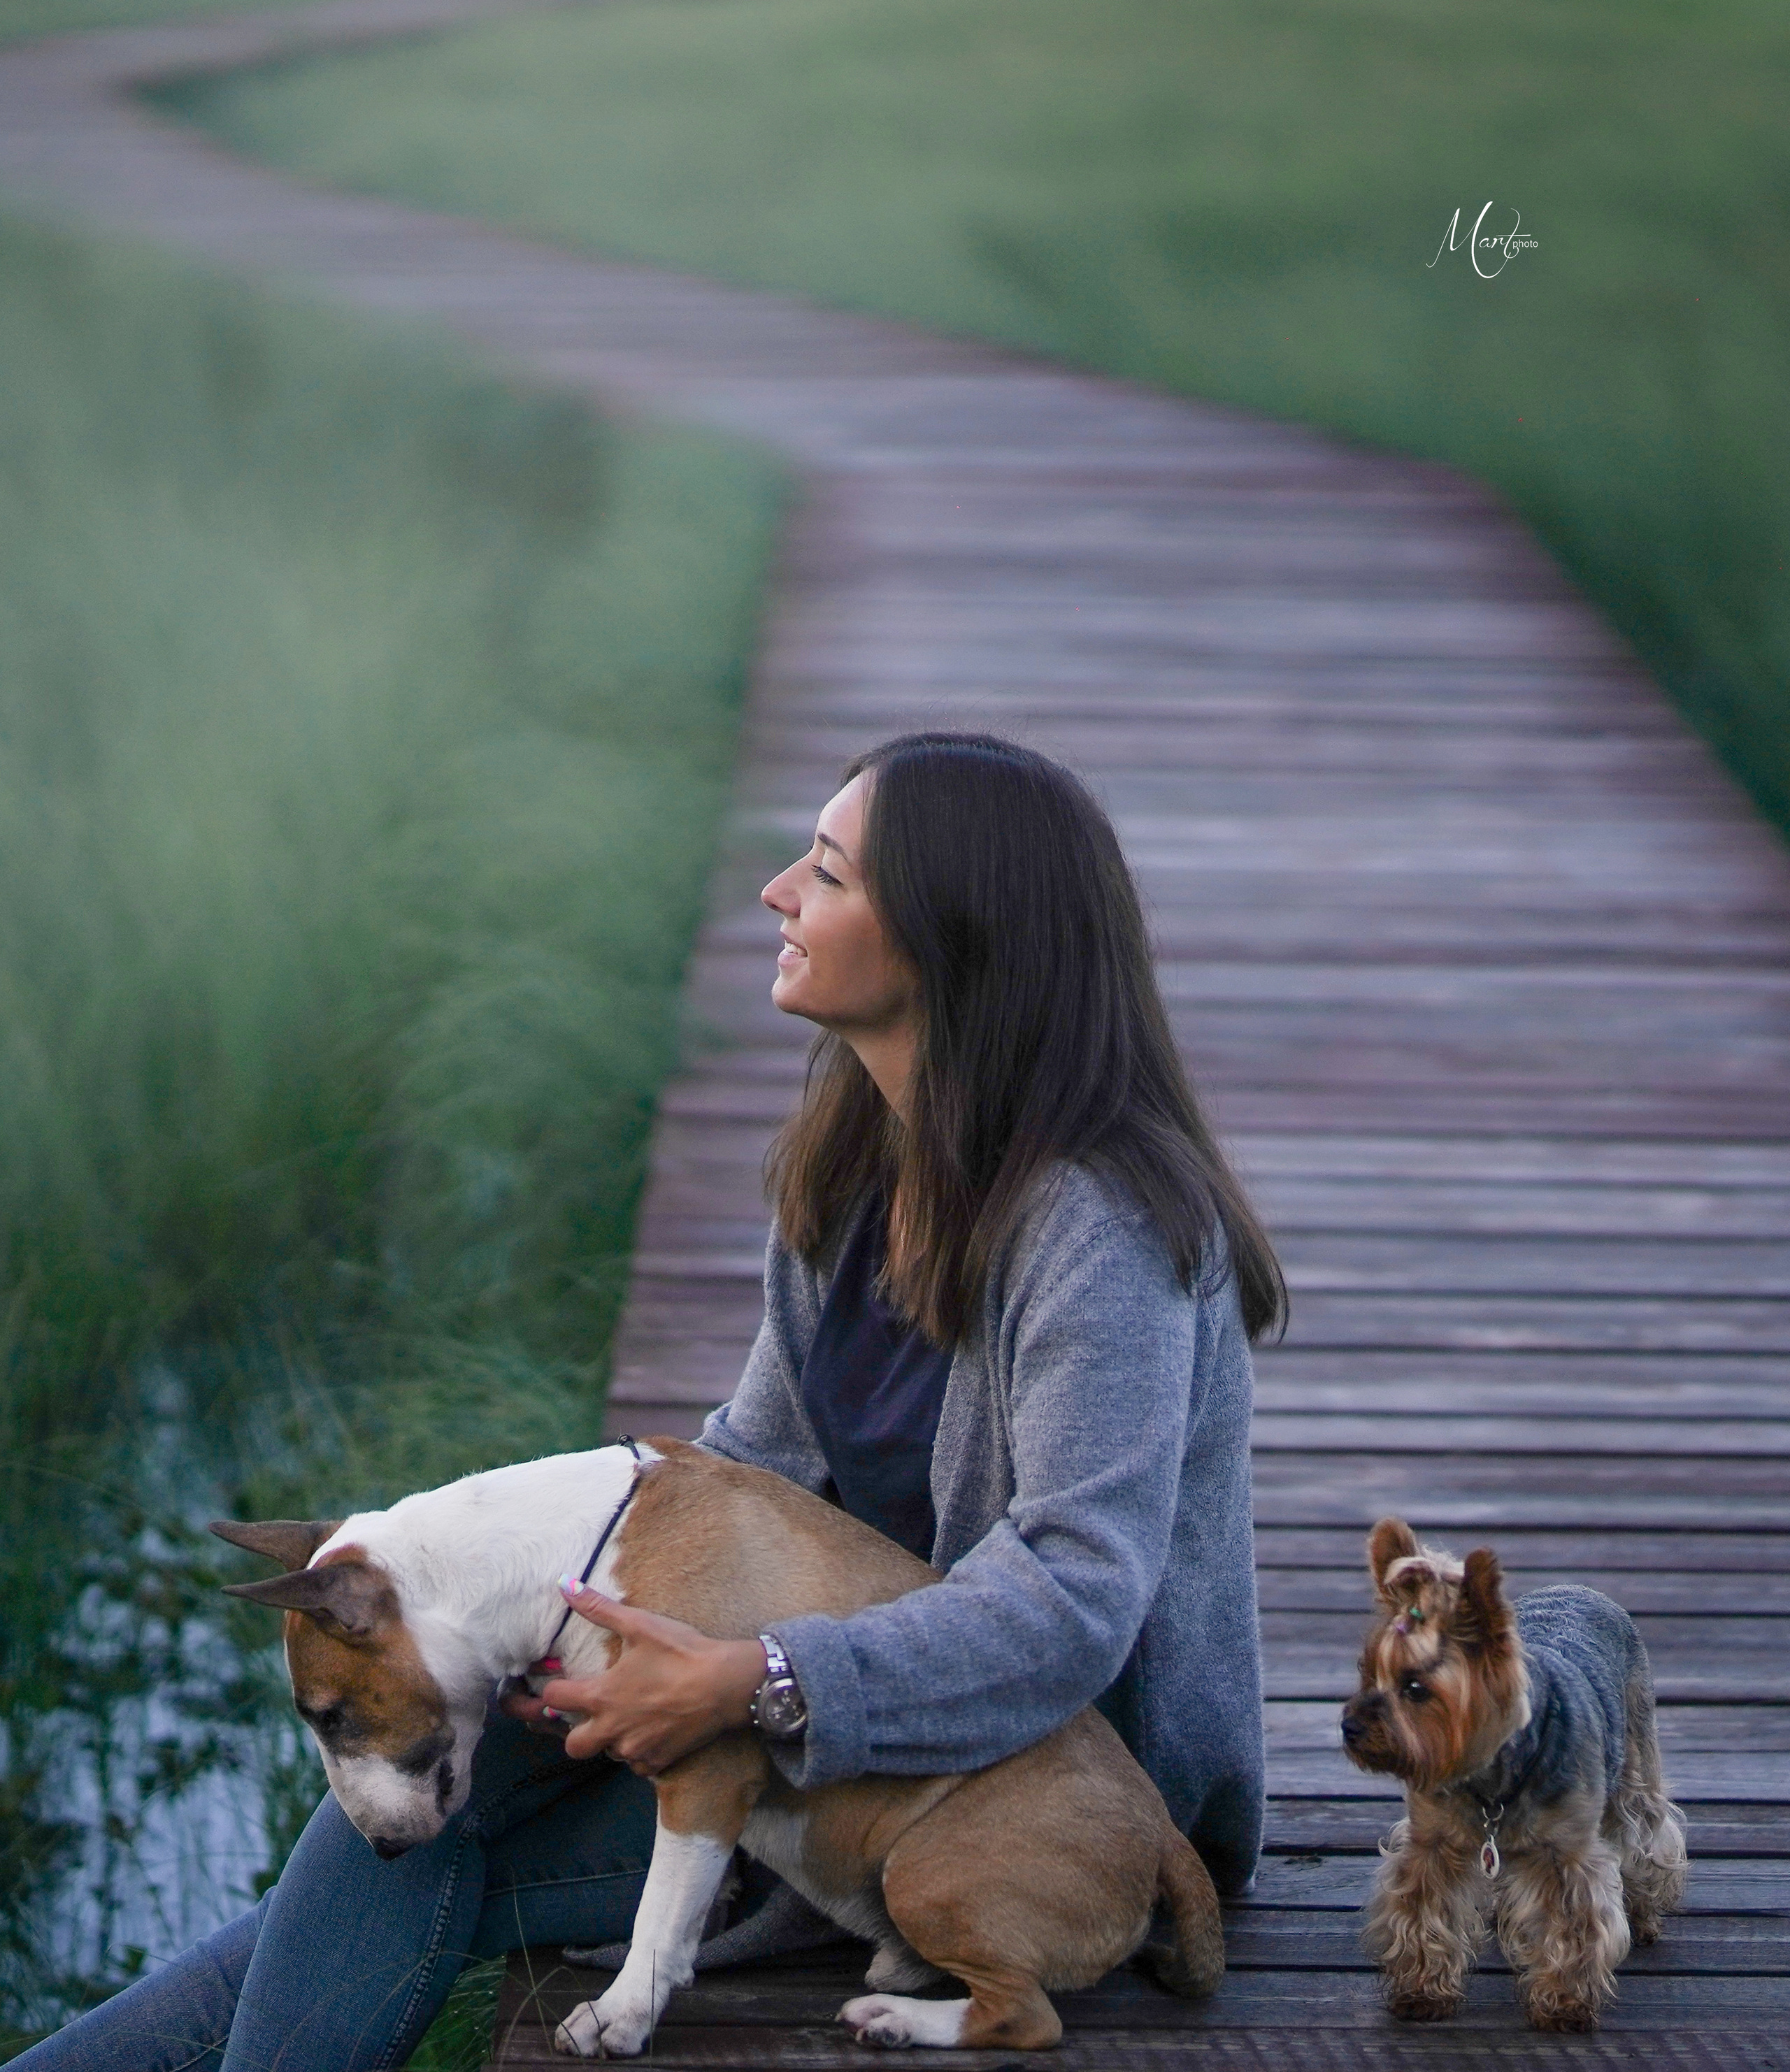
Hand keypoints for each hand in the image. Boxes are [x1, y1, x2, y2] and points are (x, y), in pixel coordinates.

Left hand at [508, 1583, 767, 1776]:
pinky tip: (652, 1730)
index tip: (562, 1682)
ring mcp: (635, 1748)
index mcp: (601, 1696)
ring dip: (612, 1738)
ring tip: (629, 1716)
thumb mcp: (638, 1624)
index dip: (553, 1689)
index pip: (554, 1700)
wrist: (726, 1684)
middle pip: (573, 1745)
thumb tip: (563, 1584)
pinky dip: (640, 1750)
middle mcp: (611, 1729)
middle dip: (575, 1731)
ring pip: (608, 1753)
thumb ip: (598, 1607)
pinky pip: (637, 1764)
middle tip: (593, 1712)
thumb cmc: (680, 1652)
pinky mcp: (658, 1761)